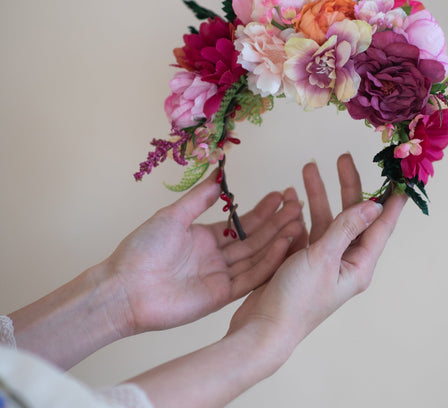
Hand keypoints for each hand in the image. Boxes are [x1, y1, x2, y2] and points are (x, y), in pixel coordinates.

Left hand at [104, 169, 305, 335]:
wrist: (124, 287)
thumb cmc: (142, 249)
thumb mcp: (173, 215)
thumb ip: (199, 198)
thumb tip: (218, 176)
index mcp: (206, 238)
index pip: (241, 222)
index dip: (262, 210)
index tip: (281, 194)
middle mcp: (217, 257)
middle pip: (254, 238)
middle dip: (276, 222)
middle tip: (298, 204)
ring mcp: (220, 277)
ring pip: (256, 256)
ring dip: (278, 240)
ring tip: (298, 222)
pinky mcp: (221, 296)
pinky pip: (249, 278)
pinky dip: (268, 263)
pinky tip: (284, 246)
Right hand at [228, 153, 405, 350]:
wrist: (262, 328)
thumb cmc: (296, 300)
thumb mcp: (323, 258)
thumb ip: (345, 228)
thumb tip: (373, 206)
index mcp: (359, 264)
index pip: (382, 226)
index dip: (391, 201)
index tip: (400, 178)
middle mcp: (344, 261)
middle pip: (351, 215)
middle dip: (346, 186)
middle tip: (342, 158)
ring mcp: (322, 260)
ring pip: (326, 219)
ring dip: (317, 195)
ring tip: (308, 168)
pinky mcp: (302, 260)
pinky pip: (306, 229)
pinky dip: (299, 212)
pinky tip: (290, 196)